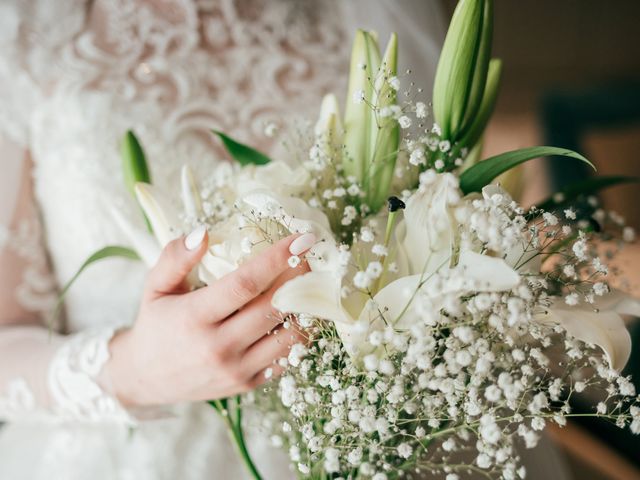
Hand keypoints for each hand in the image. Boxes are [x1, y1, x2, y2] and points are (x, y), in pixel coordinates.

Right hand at [104, 228, 314, 406]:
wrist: (146, 379)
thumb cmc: (155, 324)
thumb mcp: (155, 286)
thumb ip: (175, 257)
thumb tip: (205, 234)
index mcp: (195, 317)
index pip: (246, 283)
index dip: (278, 259)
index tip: (301, 239)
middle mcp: (218, 347)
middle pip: (274, 307)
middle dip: (299, 278)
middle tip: (307, 257)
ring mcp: (236, 370)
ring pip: (289, 336)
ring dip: (303, 308)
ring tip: (304, 286)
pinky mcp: (248, 384)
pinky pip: (286, 357)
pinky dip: (296, 334)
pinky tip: (294, 314)